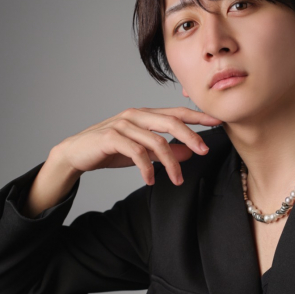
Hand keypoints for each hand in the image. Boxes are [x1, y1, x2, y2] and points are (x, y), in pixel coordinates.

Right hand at [54, 106, 222, 185]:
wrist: (76, 154)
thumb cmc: (109, 151)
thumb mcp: (143, 152)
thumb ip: (165, 151)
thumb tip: (190, 153)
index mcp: (145, 115)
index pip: (177, 112)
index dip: (198, 116)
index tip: (218, 122)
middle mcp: (136, 115)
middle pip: (171, 121)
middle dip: (191, 136)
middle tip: (204, 151)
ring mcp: (123, 124)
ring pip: (156, 141)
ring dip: (170, 163)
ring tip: (177, 180)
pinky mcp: (111, 137)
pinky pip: (137, 152)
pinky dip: (147, 168)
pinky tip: (152, 180)